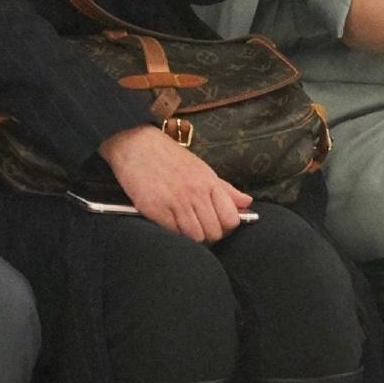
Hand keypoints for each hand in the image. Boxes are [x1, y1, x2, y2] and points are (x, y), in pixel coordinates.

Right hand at [99, 125, 252, 242]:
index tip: (217, 224)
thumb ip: (225, 188)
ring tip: (185, 228)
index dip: (226, 227)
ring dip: (193, 238)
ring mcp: (176, 202)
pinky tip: (170, 224)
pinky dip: (175, 234)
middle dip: (210, 236)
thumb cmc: (169, 156)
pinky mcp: (156, 209)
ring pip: (197, 237)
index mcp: (209, 182)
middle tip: (199, 228)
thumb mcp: (201, 168)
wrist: (136, 144)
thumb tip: (247, 202)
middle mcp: (195, 193)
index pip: (231, 218)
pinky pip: (175, 234)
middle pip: (215, 232)